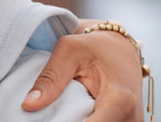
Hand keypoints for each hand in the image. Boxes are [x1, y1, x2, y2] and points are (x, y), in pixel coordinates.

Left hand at [23, 19, 144, 120]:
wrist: (121, 48)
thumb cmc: (95, 46)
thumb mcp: (69, 50)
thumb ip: (50, 78)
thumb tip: (28, 106)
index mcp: (120, 100)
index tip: (49, 118)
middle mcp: (132, 118)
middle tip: (51, 113)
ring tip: (61, 113)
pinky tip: (75, 116)